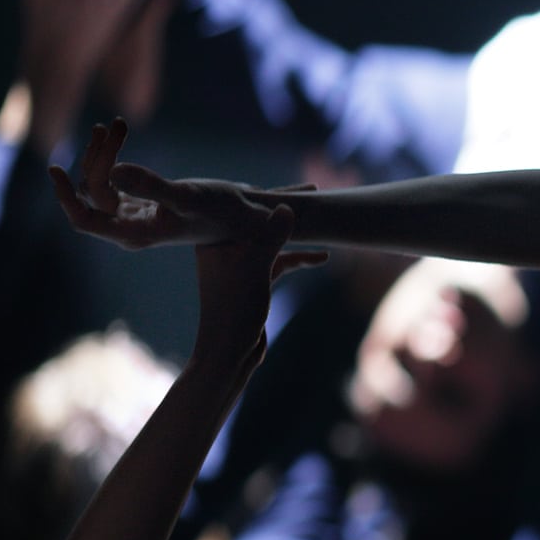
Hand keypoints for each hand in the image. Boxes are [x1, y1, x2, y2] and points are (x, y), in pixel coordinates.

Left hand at [49, 121, 279, 249]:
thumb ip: (152, 186)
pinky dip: (113, 156)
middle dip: (96, 158)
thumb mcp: (189, 197)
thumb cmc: (221, 211)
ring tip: (117, 125)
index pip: (84, 220)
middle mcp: (129, 228)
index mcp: (135, 233)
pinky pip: (113, 180)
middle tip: (113, 127)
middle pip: (92, 192)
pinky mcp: (142, 203)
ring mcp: (134, 216)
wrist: (246, 218)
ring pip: (100, 183)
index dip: (66, 196)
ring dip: (104, 154)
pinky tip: (120, 132)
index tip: (55, 169)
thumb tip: (113, 172)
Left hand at [190, 205, 327, 372]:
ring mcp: (240, 264)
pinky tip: (322, 257)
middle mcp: (224, 247)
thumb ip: (271, 235)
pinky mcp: (253, 280)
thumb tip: (288, 208)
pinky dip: (299, 258)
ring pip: (273, 242)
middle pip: (262, 222)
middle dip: (289, 212)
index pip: (248, 210)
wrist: (229, 350)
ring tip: (323, 223)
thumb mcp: (256, 266)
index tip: (304, 189)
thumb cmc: (234, 307)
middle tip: (315, 193)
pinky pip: (279, 261)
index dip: (277, 197)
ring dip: (298, 236)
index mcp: (215, 239)